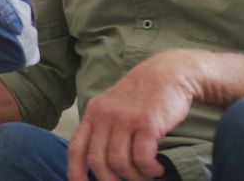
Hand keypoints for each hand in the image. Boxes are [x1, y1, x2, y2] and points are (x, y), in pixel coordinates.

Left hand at [67, 50, 202, 180]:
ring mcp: (125, 119)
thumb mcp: (113, 106)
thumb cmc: (143, 95)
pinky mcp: (147, 123)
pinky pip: (142, 158)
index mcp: (93, 113)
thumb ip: (104, 128)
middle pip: (97, 161)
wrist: (169, 73)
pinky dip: (149, 169)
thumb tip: (98, 161)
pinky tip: (157, 168)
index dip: (75, 171)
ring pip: (119, 163)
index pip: (76, 147)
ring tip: (146, 176)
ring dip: (134, 177)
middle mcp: (105, 116)